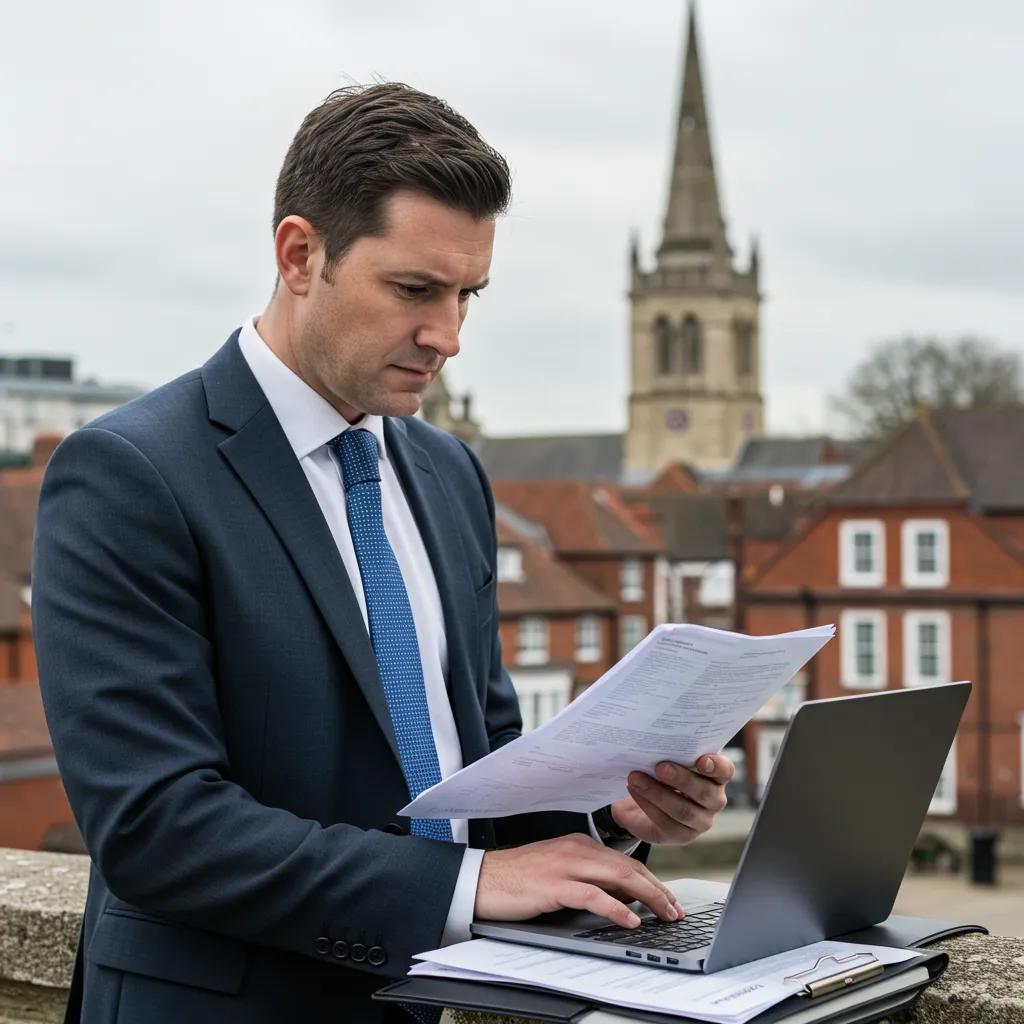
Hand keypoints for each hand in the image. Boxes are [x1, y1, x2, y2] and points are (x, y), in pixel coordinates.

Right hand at [475, 833, 683, 928]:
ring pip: (618, 877)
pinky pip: (593, 895)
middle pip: (628, 868)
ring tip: (664, 913)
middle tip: (675, 909)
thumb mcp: (560, 872)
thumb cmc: (518, 878)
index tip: (669, 898)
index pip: (625, 861)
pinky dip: (616, 907)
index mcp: (579, 845)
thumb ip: (590, 878)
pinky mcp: (554, 885)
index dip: (652, 880)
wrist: (482, 878)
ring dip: (647, 897)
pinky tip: (630, 919)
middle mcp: (576, 850)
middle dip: (657, 889)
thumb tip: (622, 895)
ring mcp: (566, 866)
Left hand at [610, 753, 733, 845]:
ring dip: (657, 793)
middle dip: (681, 779)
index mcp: (716, 777)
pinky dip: (647, 804)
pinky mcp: (682, 835)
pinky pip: (666, 822)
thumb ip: (670, 751)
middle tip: (659, 767)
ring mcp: (700, 821)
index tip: (701, 760)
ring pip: (683, 810)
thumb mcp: (669, 759)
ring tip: (636, 778)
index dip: (716, 765)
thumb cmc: (663, 774)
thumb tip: (652, 737)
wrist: (646, 803)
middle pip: (704, 792)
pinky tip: (634, 791)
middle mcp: (714, 800)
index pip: (725, 770)